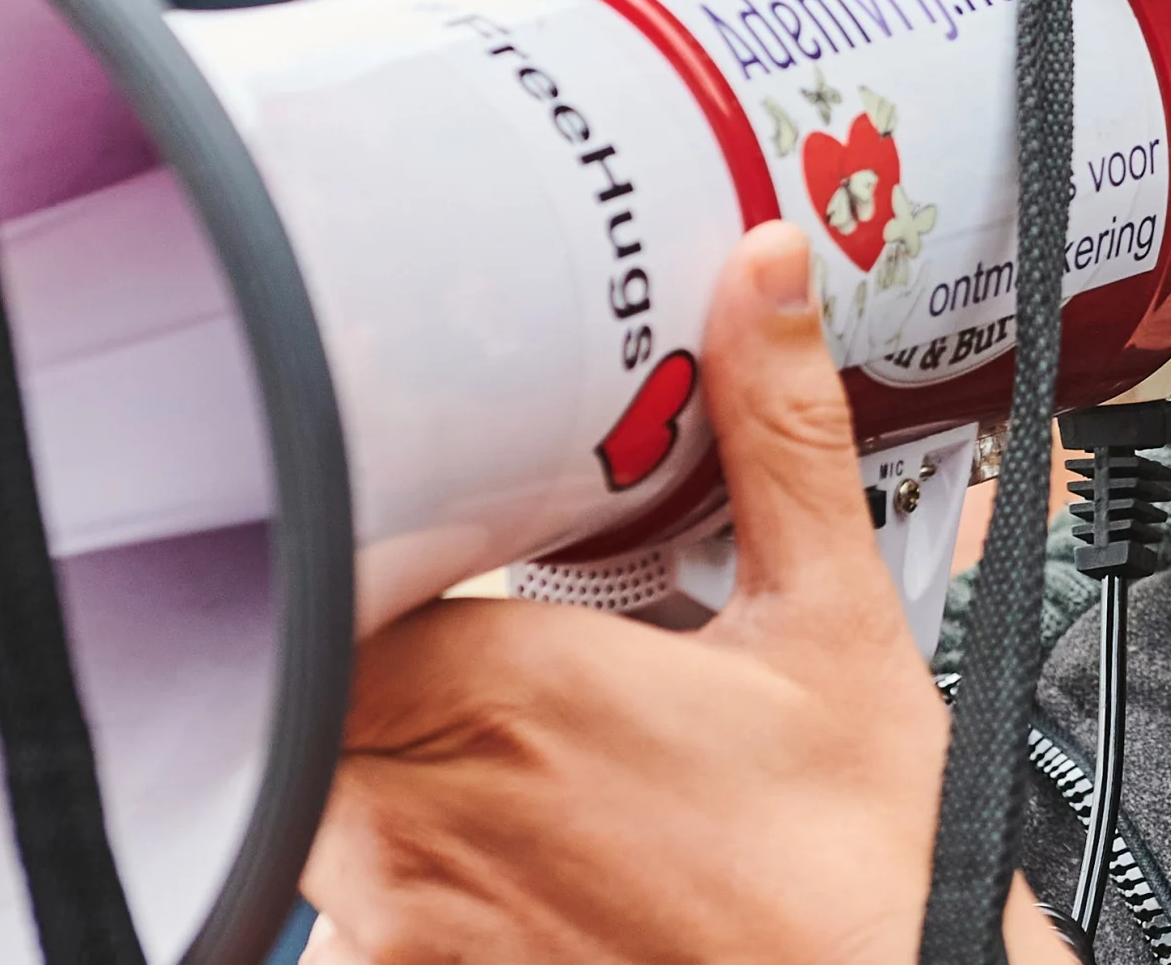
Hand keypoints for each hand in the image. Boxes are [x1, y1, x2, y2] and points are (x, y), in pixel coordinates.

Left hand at [297, 221, 1071, 962]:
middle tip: (484, 674)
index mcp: (503, 694)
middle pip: (303, 708)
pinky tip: (522, 887)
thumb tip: (764, 271)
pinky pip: (353, 941)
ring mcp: (405, 937)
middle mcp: (419, 824)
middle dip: (366, 681)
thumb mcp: (837, 627)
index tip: (405, 549)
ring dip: (380, 793)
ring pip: (318, 827)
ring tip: (523, 789)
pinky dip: (409, 909)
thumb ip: (778, 435)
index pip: (321, 592)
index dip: (351, 568)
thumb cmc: (867, 871)